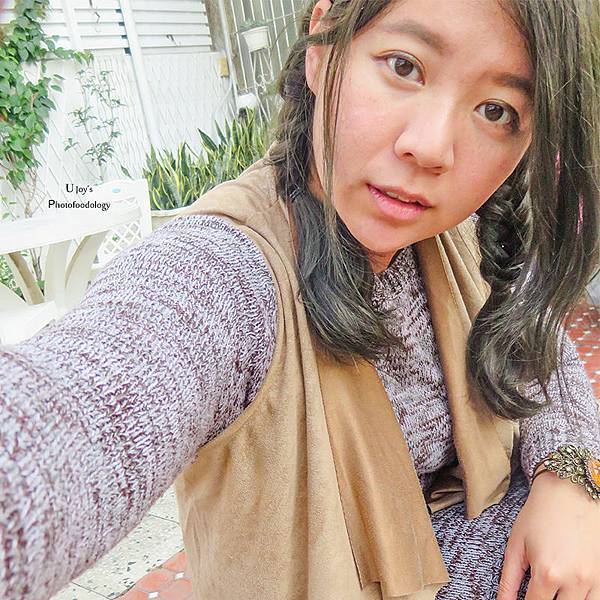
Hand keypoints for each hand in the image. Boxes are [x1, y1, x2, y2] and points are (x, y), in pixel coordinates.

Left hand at [497, 469, 599, 598]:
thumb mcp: (516, 545)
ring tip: (551, 589)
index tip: (522, 598)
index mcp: (547, 573)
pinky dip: (581, 598)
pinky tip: (567, 590)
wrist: (569, 491)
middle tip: (536, 590)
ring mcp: (593, 581)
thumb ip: (509, 580)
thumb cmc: (539, 514)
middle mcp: (573, 582)